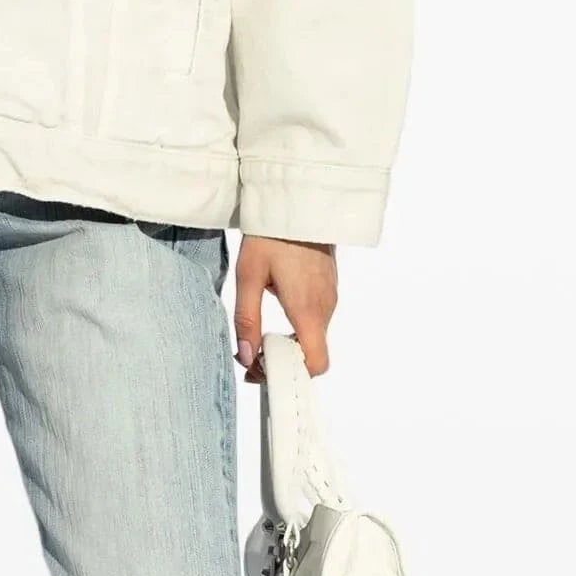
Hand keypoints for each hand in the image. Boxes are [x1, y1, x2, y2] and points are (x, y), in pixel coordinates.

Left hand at [234, 235, 337, 382]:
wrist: (298, 201)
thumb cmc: (272, 235)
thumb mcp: (249, 277)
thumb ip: (247, 320)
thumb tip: (245, 356)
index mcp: (307, 309)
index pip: (315, 362)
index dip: (291, 373)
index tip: (264, 369)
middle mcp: (325, 308)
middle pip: (313, 354)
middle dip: (284, 362)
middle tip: (252, 357)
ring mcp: (330, 298)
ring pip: (314, 338)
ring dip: (290, 345)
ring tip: (260, 337)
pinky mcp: (328, 289)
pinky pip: (316, 320)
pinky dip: (298, 328)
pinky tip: (276, 314)